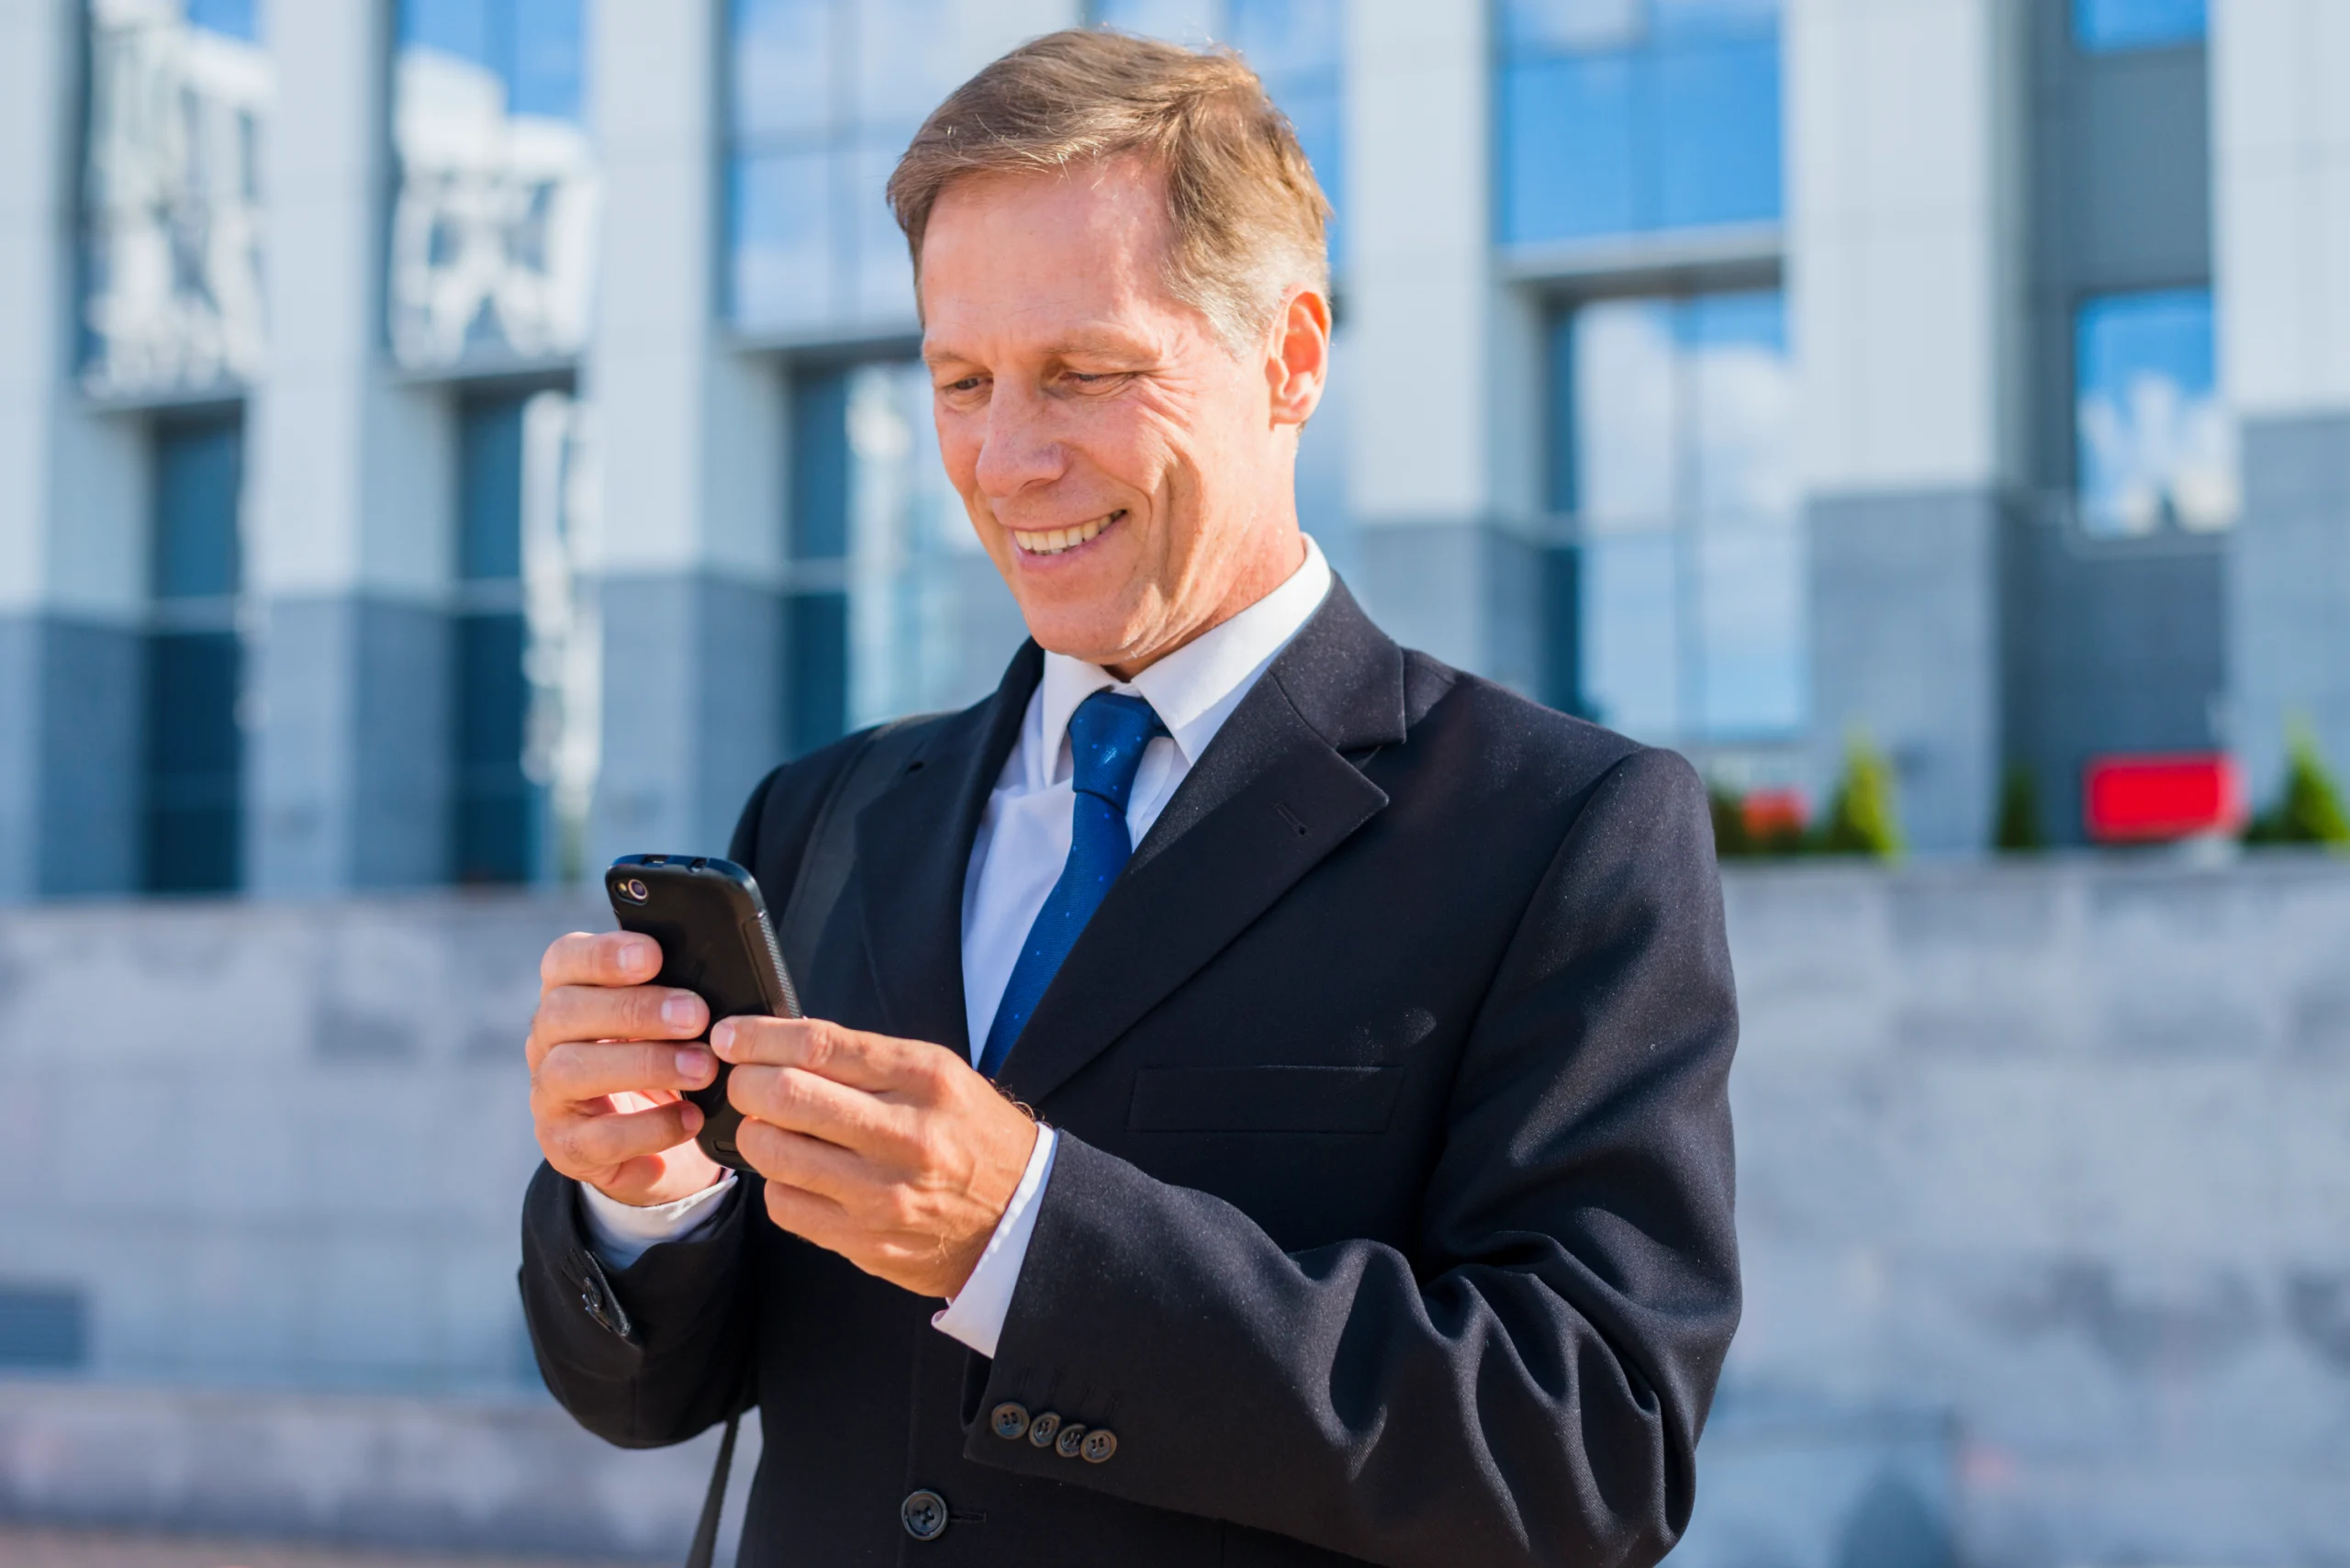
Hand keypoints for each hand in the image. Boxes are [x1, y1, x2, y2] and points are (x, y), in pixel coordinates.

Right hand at [526, 931, 727, 1206]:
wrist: (660, 1140)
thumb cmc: (668, 1058)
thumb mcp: (672, 1022)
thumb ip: (681, 995)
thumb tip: (723, 980)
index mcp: (570, 994)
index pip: (564, 959)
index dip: (603, 954)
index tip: (653, 955)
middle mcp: (547, 1041)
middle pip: (565, 1011)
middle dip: (635, 1010)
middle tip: (697, 1017)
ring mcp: (548, 1095)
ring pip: (571, 1070)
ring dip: (645, 1065)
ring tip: (704, 1068)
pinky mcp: (565, 1146)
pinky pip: (596, 1137)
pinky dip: (650, 1127)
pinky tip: (691, 1118)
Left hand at [712, 1016, 1039, 1298]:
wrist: (1019, 1217)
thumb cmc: (970, 1136)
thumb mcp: (937, 1075)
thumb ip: (863, 1060)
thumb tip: (779, 1045)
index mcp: (923, 1080)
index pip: (819, 1046)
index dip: (758, 1037)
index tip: (730, 1037)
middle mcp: (903, 1135)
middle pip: (784, 1096)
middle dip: (745, 1083)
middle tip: (744, 1082)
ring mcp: (881, 1194)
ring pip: (773, 1153)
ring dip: (756, 1134)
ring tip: (772, 1128)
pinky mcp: (865, 1241)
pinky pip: (784, 1206)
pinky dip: (779, 1184)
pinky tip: (800, 1173)